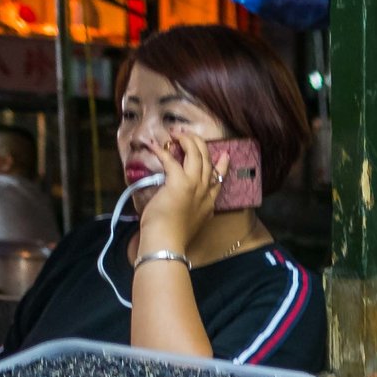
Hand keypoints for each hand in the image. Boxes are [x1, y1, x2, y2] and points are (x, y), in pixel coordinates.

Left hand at [136, 127, 220, 255]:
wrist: (168, 241)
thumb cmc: (173, 237)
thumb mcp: (189, 224)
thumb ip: (189, 212)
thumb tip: (180, 205)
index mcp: (208, 204)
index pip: (218, 180)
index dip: (222, 166)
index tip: (224, 155)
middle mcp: (205, 192)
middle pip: (208, 162)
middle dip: (201, 146)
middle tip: (191, 136)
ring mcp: (194, 186)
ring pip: (196, 155)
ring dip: (186, 141)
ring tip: (176, 134)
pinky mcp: (179, 182)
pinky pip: (170, 159)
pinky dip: (160, 151)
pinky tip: (152, 145)